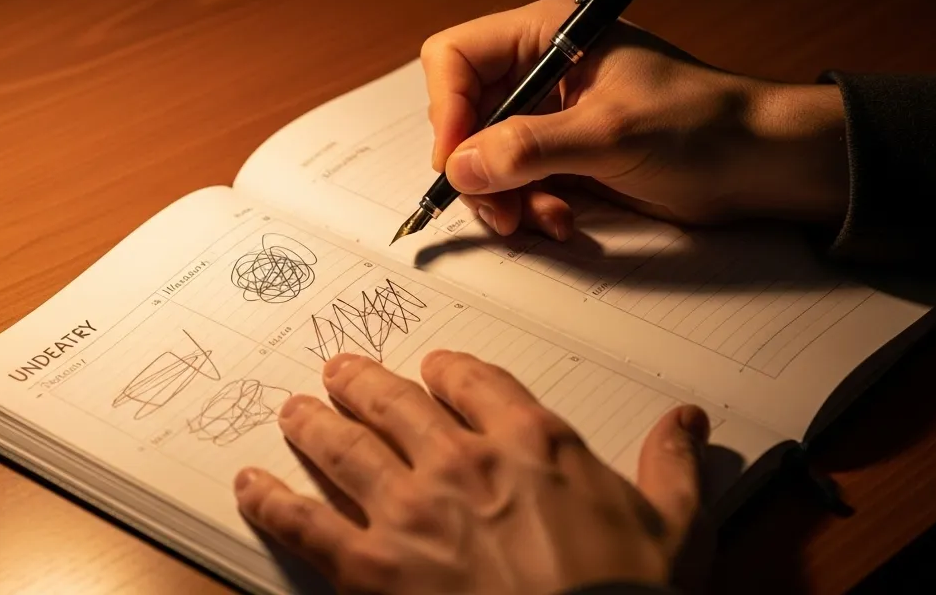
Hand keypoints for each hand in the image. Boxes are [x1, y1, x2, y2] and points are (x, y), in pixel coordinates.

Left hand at [234, 351, 711, 593]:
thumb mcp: (677, 531)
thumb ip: (673, 468)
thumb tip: (686, 423)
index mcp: (533, 443)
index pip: (475, 381)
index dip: (448, 370)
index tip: (435, 369)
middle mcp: (461, 461)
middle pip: (394, 401)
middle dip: (360, 382)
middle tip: (339, 372)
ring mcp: (410, 511)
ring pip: (343, 446)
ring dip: (312, 423)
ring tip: (292, 410)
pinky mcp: (371, 566)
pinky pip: (305, 521)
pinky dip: (270, 500)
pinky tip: (249, 484)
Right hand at [421, 0, 849, 238]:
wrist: (762, 163)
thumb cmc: (702, 126)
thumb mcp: (610, 135)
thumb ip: (529, 148)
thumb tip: (460, 166)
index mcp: (548, 35)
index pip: (455, 58)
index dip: (447, 109)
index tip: (458, 162)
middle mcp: (541, 70)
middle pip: (464, 115)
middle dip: (477, 168)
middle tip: (499, 209)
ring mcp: (551, 115)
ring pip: (485, 158)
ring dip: (504, 197)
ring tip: (542, 221)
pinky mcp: (565, 154)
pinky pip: (517, 183)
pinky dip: (530, 207)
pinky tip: (563, 221)